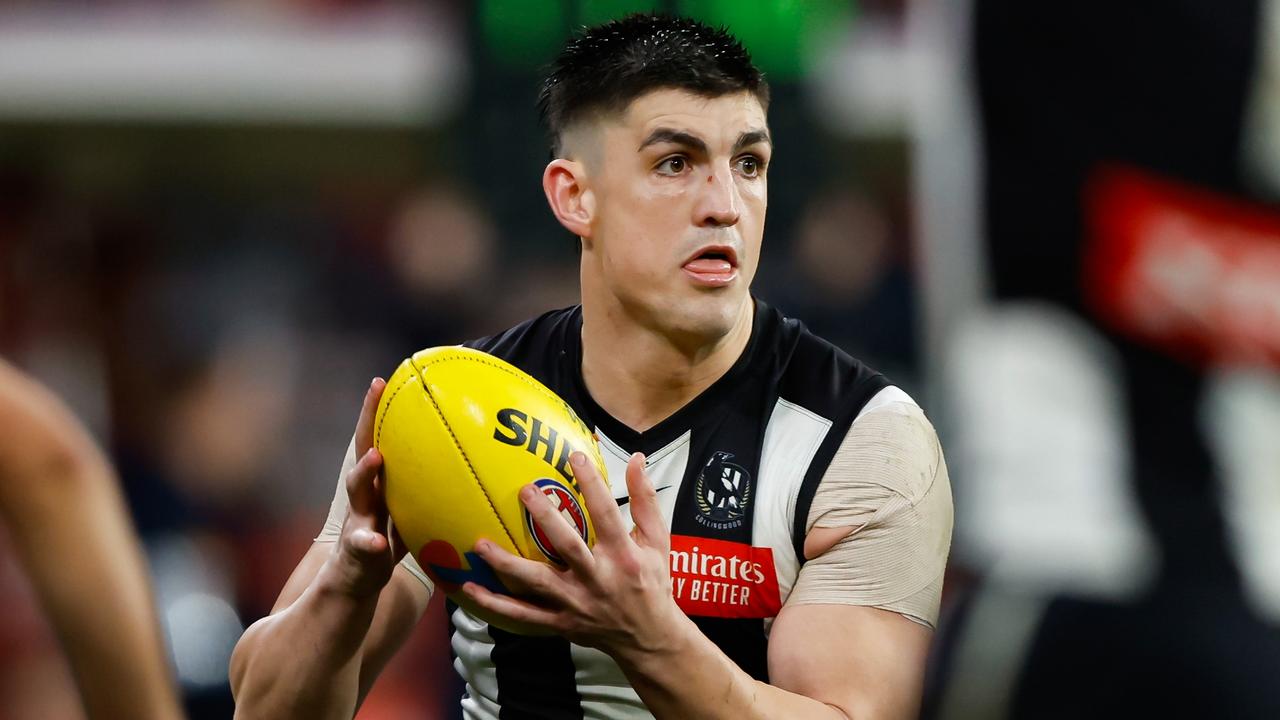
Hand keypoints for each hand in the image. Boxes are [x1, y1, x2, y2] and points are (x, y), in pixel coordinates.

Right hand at [324, 377, 406, 598]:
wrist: (353, 583)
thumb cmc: (386, 540)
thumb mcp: (408, 511)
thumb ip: (425, 490)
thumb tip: (466, 469)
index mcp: (378, 485)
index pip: (379, 439)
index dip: (379, 410)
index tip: (385, 379)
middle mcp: (364, 495)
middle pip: (363, 450)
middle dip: (367, 419)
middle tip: (376, 391)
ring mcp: (357, 520)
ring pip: (357, 492)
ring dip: (364, 473)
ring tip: (376, 457)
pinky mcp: (356, 551)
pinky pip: (362, 545)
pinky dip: (368, 541)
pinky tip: (375, 540)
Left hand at [463, 452, 688, 655]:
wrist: (649, 638)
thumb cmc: (653, 582)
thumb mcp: (658, 541)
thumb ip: (645, 500)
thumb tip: (638, 459)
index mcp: (624, 556)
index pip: (606, 514)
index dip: (592, 484)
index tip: (575, 457)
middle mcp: (598, 579)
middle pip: (568, 546)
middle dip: (546, 518)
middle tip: (525, 491)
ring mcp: (576, 603)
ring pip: (538, 582)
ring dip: (507, 564)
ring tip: (481, 544)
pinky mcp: (561, 622)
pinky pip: (523, 615)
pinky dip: (496, 604)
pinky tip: (471, 587)